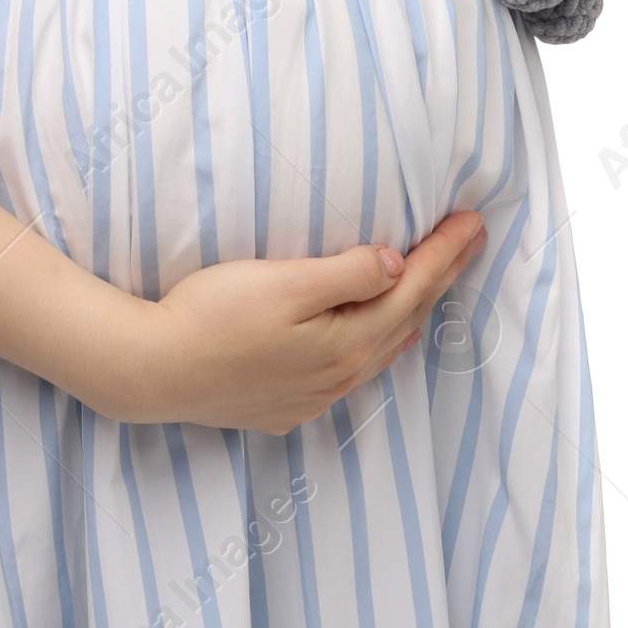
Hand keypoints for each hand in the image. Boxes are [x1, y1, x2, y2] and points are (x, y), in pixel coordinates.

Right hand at [118, 210, 487, 431]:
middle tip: (471, 240)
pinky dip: (374, 344)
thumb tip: (397, 264)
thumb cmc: (213, 316)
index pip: (413, 288)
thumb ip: (347, 274)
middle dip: (441, 276)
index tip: (474, 221)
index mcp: (348, 342)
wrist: (153, 370)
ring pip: (380, 351)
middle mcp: (340, 376)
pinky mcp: (285, 406)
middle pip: (406, 319)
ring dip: (411, 313)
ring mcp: (312, 397)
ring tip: (433, 285)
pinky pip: (349, 372)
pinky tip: (373, 338)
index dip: (445, 253)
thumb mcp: (285, 283)